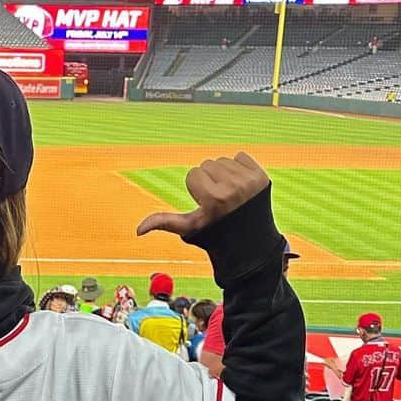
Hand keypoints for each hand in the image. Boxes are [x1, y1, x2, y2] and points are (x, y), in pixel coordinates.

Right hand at [136, 153, 269, 237]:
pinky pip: (241, 157)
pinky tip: (241, 186)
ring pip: (223, 160)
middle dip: (209, 179)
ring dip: (223, 173)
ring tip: (229, 194)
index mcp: (213, 199)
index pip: (194, 174)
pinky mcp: (262, 176)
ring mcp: (249, 181)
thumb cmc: (215, 235)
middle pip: (207, 165)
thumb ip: (163, 223)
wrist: (251, 243)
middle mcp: (232, 188)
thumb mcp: (188, 228)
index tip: (206, 205)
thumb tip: (138, 231)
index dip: (196, 189)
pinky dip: (239, 168)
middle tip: (219, 200)